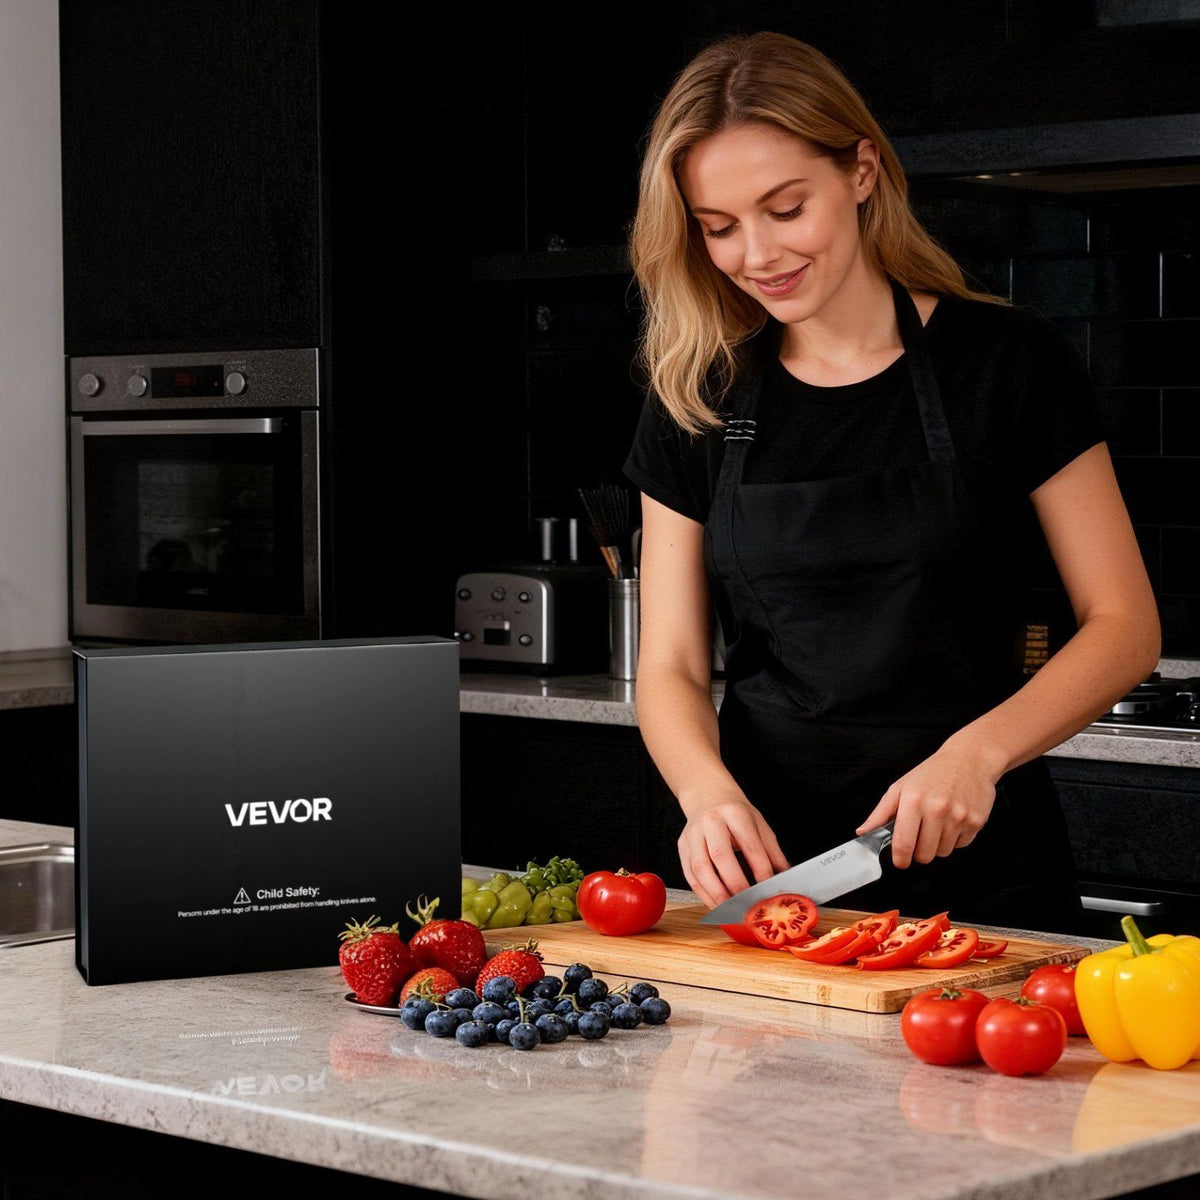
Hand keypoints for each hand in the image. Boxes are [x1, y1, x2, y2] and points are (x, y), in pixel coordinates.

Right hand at [678, 791, 789, 908]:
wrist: (708, 797)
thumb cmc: (736, 815)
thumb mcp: (759, 825)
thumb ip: (773, 853)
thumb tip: (785, 879)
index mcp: (734, 813)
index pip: (749, 844)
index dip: (760, 869)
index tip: (768, 889)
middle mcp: (710, 822)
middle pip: (720, 855)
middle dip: (735, 884)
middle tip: (748, 903)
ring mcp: (692, 834)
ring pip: (700, 868)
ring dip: (716, 893)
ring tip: (731, 909)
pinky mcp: (682, 847)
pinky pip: (690, 876)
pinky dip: (704, 894)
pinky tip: (716, 905)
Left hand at [855, 743, 998, 869]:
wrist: (969, 759)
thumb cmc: (932, 773)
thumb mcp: (901, 787)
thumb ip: (881, 813)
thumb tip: (863, 832)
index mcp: (914, 800)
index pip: (904, 843)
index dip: (900, 859)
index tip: (900, 861)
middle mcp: (937, 809)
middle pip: (924, 855)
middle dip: (919, 851)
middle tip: (920, 834)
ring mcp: (959, 816)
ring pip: (943, 853)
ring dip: (938, 844)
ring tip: (938, 823)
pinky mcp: (976, 821)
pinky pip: (961, 845)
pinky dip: (955, 838)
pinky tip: (953, 820)